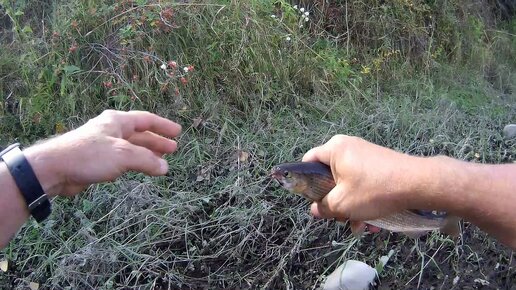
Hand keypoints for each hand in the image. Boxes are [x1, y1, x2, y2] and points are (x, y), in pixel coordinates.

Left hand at [23, 110, 181, 196]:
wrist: (55, 169)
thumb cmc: (90, 155)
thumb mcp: (123, 155)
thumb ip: (147, 160)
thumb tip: (165, 167)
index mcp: (117, 121)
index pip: (146, 120)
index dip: (163, 126)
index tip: (177, 132)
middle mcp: (111, 129)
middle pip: (140, 134)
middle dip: (156, 142)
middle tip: (173, 149)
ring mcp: (104, 144)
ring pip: (131, 147)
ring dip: (147, 154)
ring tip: (161, 161)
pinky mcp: (97, 160)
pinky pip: (122, 159)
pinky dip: (135, 163)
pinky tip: (141, 169)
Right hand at [302, 135, 422, 224]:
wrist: (419, 184)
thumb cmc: (374, 190)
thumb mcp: (342, 203)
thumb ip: (323, 207)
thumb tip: (315, 209)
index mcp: (334, 149)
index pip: (308, 161)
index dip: (305, 182)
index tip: (312, 200)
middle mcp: (348, 146)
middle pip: (329, 176)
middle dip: (334, 200)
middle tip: (339, 218)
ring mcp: (365, 154)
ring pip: (348, 183)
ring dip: (351, 206)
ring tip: (361, 226)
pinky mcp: (379, 164)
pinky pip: (363, 183)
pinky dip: (364, 200)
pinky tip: (372, 221)